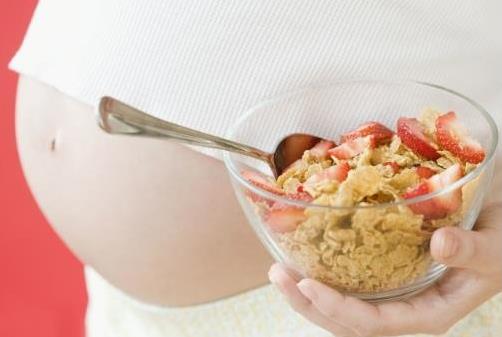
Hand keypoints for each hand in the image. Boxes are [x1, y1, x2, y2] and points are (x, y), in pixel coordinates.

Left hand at [268, 199, 501, 336]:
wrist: (500, 229)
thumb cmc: (501, 242)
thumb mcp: (497, 247)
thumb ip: (474, 251)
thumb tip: (440, 245)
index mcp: (429, 311)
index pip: (377, 324)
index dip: (340, 310)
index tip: (309, 285)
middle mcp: (406, 308)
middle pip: (349, 322)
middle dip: (310, 304)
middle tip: (278, 275)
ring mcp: (393, 293)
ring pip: (343, 306)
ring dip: (307, 293)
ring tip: (278, 271)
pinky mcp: (385, 273)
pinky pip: (349, 282)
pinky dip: (323, 273)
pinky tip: (302, 256)